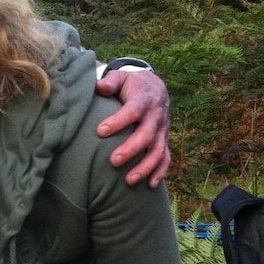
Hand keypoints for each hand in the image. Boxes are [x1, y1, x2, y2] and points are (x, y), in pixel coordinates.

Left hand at [95, 69, 170, 187]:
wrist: (154, 87)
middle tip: (113, 161)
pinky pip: (165, 158)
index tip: (100, 131)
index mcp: (143, 99)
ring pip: (157, 151)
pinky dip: (160, 172)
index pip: (132, 111)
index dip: (118, 122)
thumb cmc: (130, 84)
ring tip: (128, 181)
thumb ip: (109, 81)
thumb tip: (98, 87)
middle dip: (131, 150)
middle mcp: (155, 116)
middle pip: (145, 135)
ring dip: (145, 167)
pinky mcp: (163, 140)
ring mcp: (161, 130)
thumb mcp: (120, 77)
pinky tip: (150, 185)